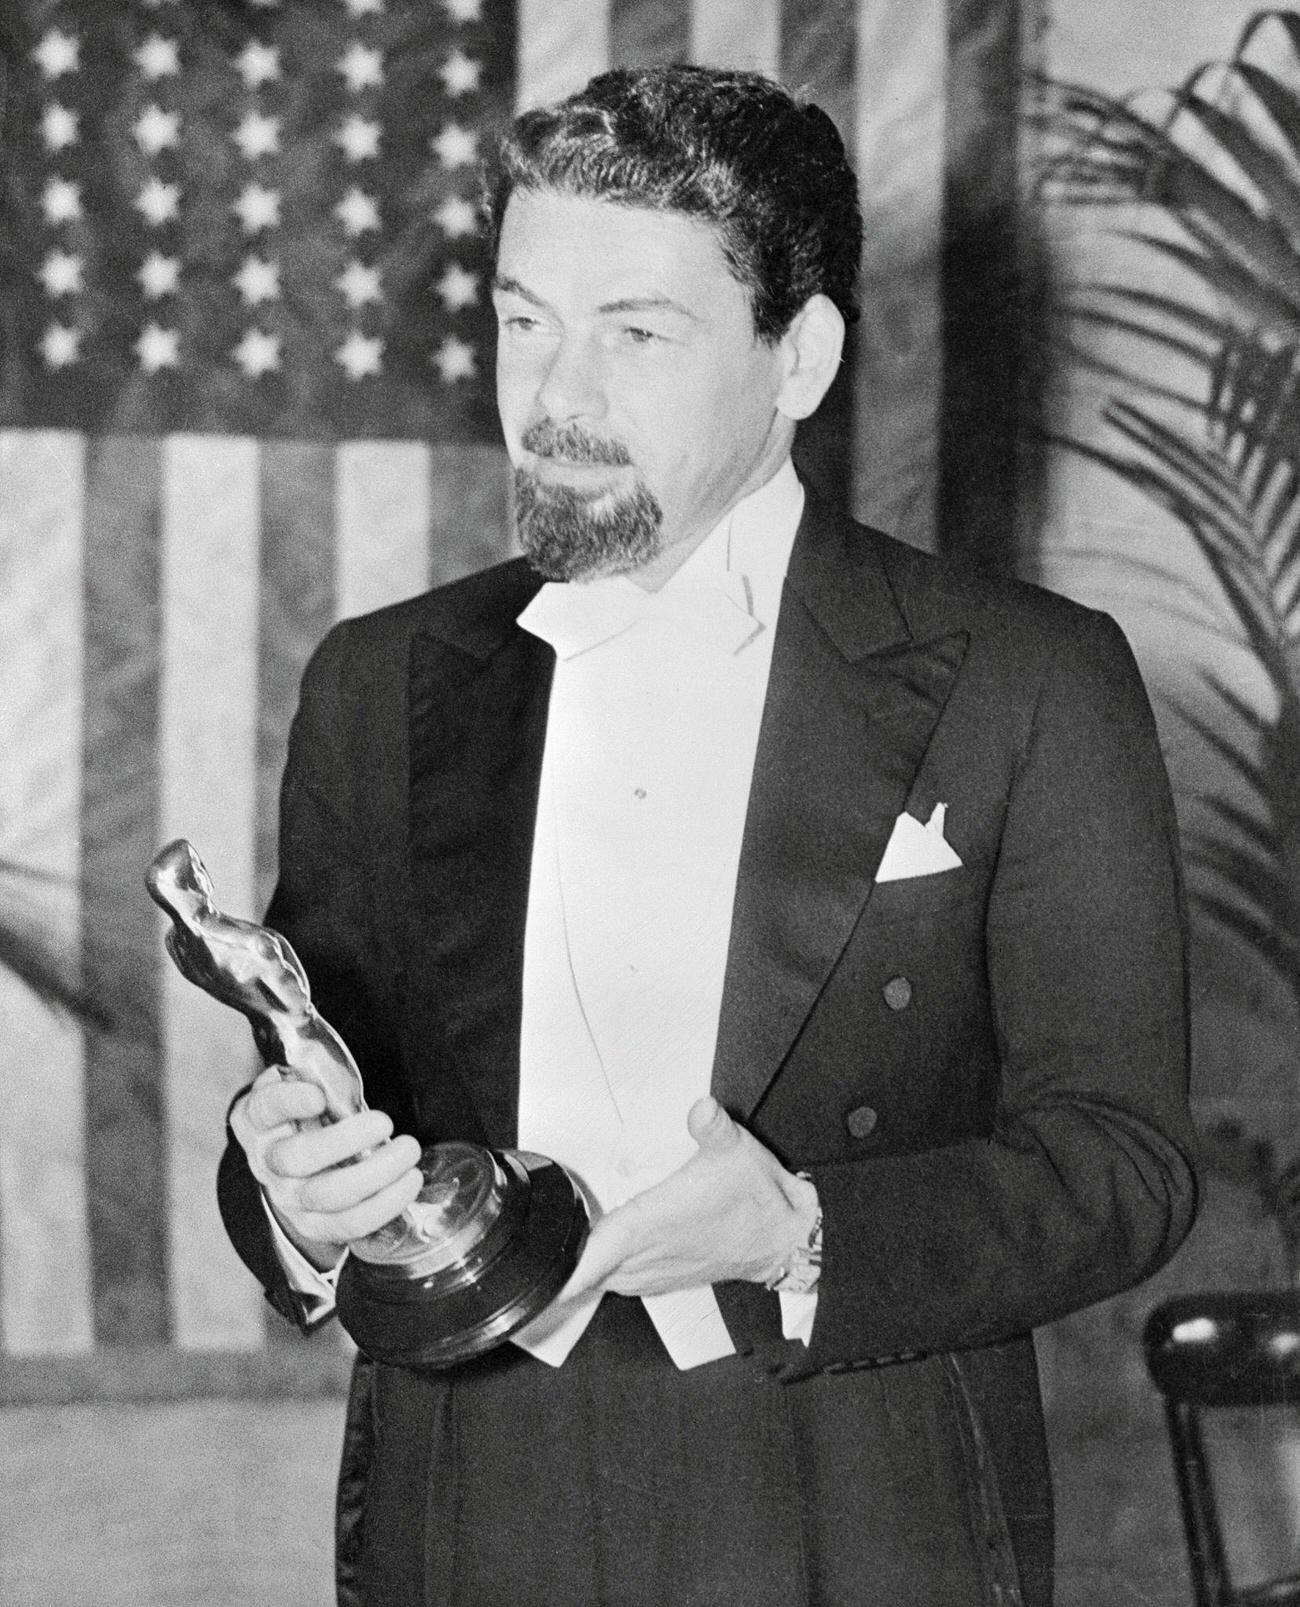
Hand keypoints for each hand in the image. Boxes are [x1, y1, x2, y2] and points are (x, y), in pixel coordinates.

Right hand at [229, 1067, 423, 1268]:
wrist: (287, 1159)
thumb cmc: (302, 1112)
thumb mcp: (296, 1082)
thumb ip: (309, 1065)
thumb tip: (317, 1037)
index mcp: (258, 1119)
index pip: (266, 1108)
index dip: (289, 1102)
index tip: (318, 1095)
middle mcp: (267, 1161)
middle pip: (298, 1159)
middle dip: (347, 1141)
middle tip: (385, 1121)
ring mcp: (288, 1198)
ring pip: (326, 1196)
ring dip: (376, 1176)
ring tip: (409, 1153)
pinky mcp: (313, 1225)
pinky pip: (347, 1226)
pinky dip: (383, 1208)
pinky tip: (408, 1184)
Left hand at [561, 1097, 817, 1301]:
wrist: (789, 1237)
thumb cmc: (758, 1196)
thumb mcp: (736, 1150)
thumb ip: (713, 1127)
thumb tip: (702, 1109)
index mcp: (659, 1222)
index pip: (605, 1247)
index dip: (576, 1265)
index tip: (549, 1281)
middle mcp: (656, 1252)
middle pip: (597, 1268)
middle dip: (571, 1266)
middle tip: (546, 1257)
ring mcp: (664, 1270)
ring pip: (612, 1280)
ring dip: (591, 1272)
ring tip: (568, 1261)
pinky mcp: (674, 1278)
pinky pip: (630, 1285)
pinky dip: (612, 1278)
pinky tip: (607, 1266)